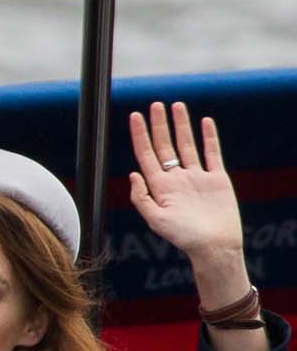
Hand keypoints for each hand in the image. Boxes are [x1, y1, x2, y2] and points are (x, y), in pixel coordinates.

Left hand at [127, 102, 246, 288]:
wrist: (214, 246)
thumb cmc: (183, 237)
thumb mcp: (156, 219)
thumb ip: (142, 198)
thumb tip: (132, 174)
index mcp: (160, 187)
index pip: (147, 154)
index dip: (140, 135)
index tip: (134, 116)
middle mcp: (176, 178)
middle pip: (165, 145)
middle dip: (159, 125)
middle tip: (155, 104)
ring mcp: (197, 177)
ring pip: (187, 145)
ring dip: (182, 126)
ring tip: (176, 106)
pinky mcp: (217, 179)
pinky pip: (212, 153)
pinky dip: (209, 137)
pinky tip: (205, 122)